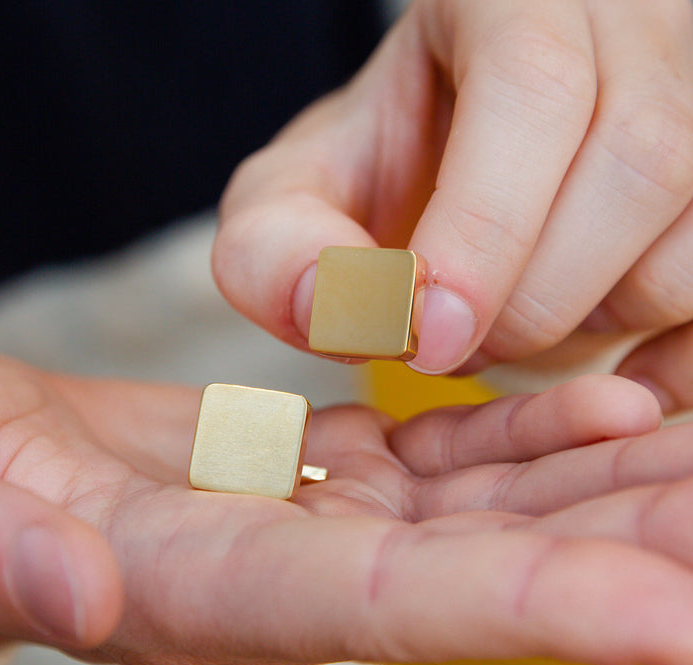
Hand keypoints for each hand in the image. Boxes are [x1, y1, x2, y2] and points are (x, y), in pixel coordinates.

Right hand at [0, 344, 692, 664]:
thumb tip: (79, 582)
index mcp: (194, 591)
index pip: (379, 606)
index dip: (523, 609)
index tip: (670, 614)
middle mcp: (277, 568)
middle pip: (469, 568)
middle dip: (613, 551)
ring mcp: (301, 515)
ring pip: (476, 507)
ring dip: (599, 484)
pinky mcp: (301, 464)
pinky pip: (434, 457)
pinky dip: (524, 434)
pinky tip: (607, 400)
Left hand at [214, 0, 692, 407]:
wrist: (458, 171)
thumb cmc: (381, 178)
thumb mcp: (298, 197)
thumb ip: (277, 244)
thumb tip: (325, 307)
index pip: (533, 88)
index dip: (483, 227)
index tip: (427, 334)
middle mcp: (635, 28)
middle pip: (636, 163)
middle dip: (530, 299)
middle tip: (453, 343)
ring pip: (690, 242)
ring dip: (586, 323)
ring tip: (509, 320)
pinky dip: (660, 357)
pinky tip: (592, 365)